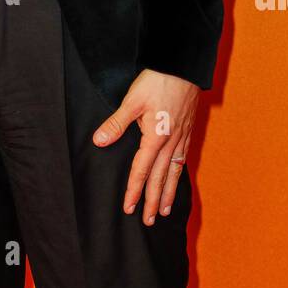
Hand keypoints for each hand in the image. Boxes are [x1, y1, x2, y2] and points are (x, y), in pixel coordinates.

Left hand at [92, 69, 198, 224]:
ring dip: (168, 192)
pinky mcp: (188, 130)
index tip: (129, 208)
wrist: (183, 66)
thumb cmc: (158, 81)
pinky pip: (183, 160)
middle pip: (160, 178)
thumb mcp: (132, 100)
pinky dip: (178, 175)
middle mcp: (171, 142)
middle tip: (148, 221)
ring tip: (164, 210)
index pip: (142, 170)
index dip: (134, 190)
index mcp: (156, 137)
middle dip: (153, 200)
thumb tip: (99, 141)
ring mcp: (182, 137)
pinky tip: (176, 180)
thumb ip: (116, 123)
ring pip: (174, 172)